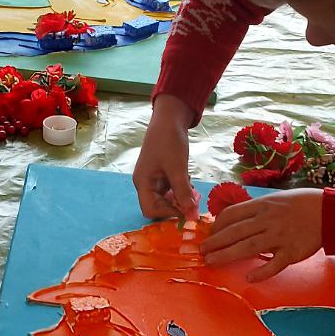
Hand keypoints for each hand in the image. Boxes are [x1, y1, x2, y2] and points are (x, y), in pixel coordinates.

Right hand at [133, 95, 197, 219]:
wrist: (170, 118)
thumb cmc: (169, 141)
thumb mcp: (178, 168)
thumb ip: (183, 193)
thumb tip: (191, 217)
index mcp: (143, 182)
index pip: (150, 210)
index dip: (168, 213)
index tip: (186, 209)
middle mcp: (146, 183)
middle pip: (158, 206)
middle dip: (175, 205)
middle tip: (192, 199)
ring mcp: (154, 179)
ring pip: (167, 199)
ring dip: (180, 197)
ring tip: (190, 186)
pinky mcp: (162, 174)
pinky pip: (171, 190)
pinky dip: (180, 189)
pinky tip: (188, 179)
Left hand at [200, 188, 323, 281]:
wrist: (329, 211)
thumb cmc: (301, 203)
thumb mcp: (275, 199)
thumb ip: (256, 210)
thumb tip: (234, 220)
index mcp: (262, 205)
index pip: (232, 214)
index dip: (217, 225)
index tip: (210, 233)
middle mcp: (267, 220)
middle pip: (235, 232)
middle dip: (215, 242)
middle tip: (202, 251)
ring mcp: (279, 237)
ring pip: (248, 247)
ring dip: (227, 255)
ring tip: (212, 262)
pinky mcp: (292, 252)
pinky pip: (274, 264)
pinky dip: (261, 272)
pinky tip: (248, 278)